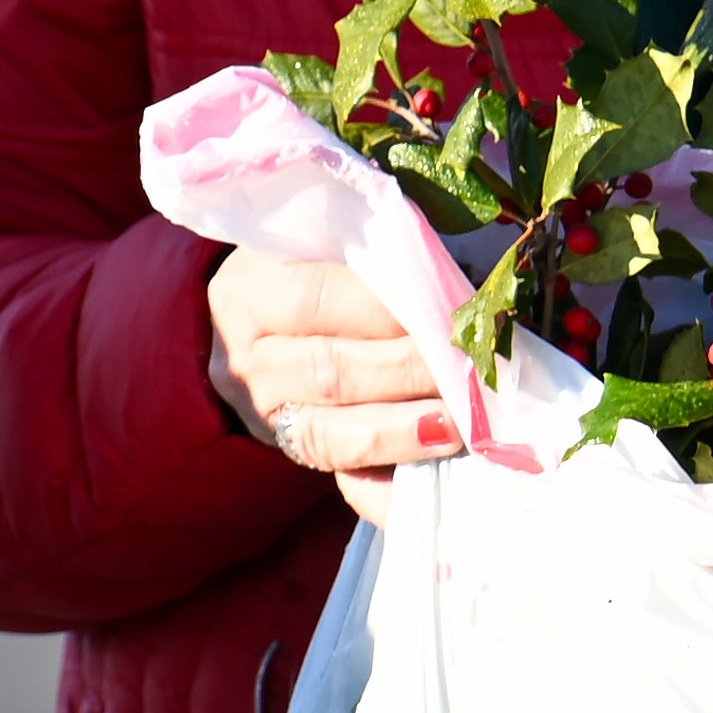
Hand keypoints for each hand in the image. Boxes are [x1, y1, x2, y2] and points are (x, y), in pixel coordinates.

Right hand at [203, 244, 461, 515]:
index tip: (447, 311)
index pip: (317, 297)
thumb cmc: (319, 271)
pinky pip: (341, 467)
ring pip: (331, 432)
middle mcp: (245, 357)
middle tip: (468, 367)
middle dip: (407, 371)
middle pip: (329, 369)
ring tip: (463, 418)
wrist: (267, 329)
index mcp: (249, 290)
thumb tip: (458, 279)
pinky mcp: (290, 449)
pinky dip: (393, 461)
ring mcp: (262, 411)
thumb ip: (381, 253)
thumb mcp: (331, 245)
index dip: (387, 308)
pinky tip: (438, 449)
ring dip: (405, 426)